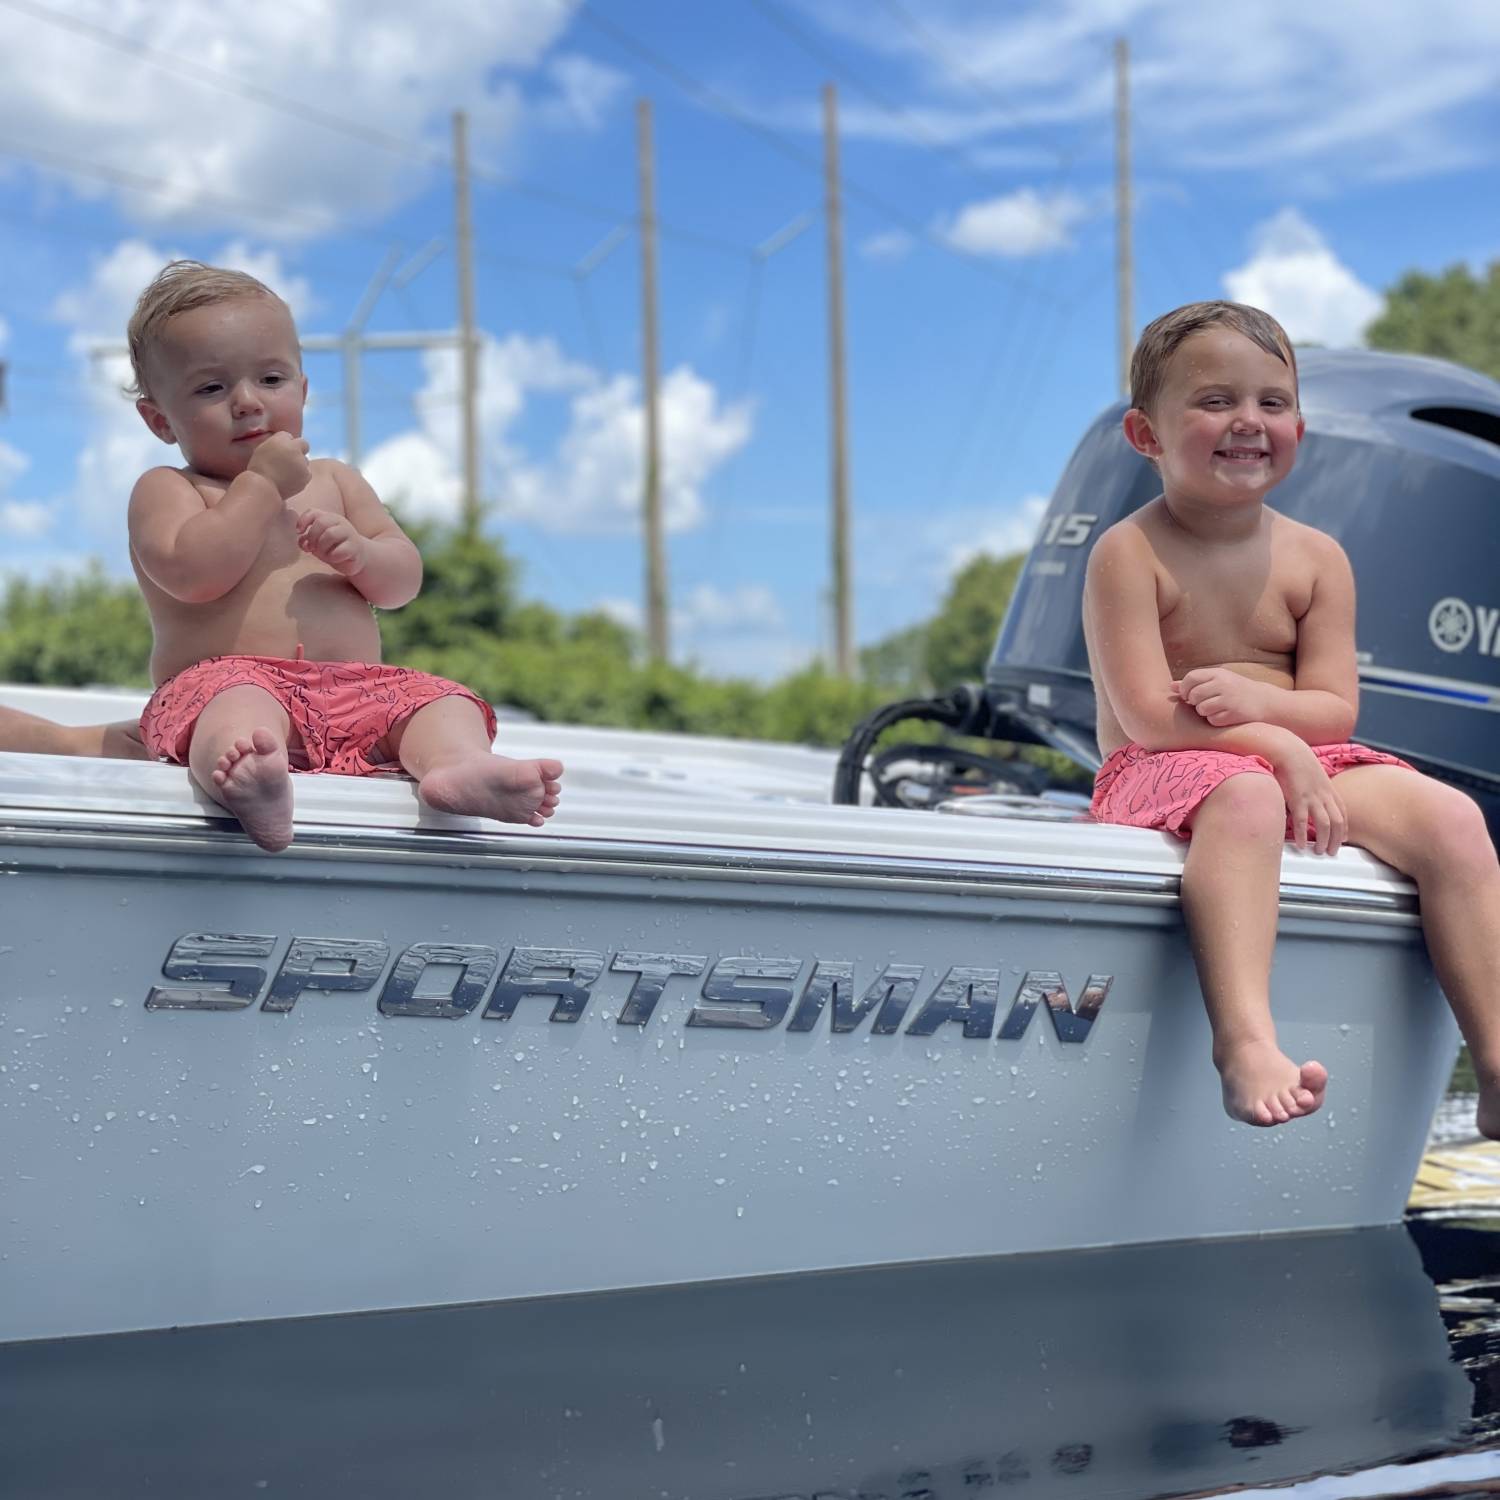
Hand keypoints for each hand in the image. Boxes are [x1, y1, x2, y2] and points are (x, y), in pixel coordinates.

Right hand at [246, 433, 310, 500]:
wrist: (263, 486)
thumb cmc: (258, 468)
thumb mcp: (263, 449)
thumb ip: (277, 443)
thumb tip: (287, 444)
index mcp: (281, 439)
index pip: (289, 436)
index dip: (288, 443)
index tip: (283, 450)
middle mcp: (295, 448)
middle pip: (303, 445)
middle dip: (298, 451)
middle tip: (287, 461)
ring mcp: (303, 462)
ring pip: (306, 460)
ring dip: (300, 464)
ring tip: (286, 473)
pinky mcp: (307, 475)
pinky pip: (307, 473)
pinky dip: (301, 476)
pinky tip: (290, 481)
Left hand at [297, 509, 369, 576]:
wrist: (356, 558)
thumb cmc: (333, 548)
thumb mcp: (317, 543)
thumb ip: (307, 540)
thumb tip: (303, 543)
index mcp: (329, 518)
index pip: (313, 512)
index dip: (303, 521)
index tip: (299, 532)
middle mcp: (340, 522)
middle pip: (321, 522)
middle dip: (312, 537)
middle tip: (311, 548)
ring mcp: (349, 534)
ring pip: (330, 534)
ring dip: (321, 547)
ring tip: (322, 554)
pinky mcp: (355, 547)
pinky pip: (339, 551)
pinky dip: (332, 557)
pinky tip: (333, 559)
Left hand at [1173, 667, 1272, 727]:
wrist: (1264, 702)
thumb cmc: (1234, 690)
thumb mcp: (1217, 681)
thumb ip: (1194, 683)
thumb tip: (1170, 686)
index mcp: (1218, 673)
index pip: (1191, 678)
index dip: (1185, 689)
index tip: (1188, 696)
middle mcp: (1223, 684)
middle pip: (1194, 696)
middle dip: (1195, 702)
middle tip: (1204, 703)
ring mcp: (1229, 699)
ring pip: (1201, 709)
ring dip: (1205, 712)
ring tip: (1216, 708)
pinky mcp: (1233, 714)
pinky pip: (1212, 720)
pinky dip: (1215, 720)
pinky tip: (1225, 715)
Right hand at [1268, 739, 1346, 855]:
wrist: (1288, 750)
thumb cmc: (1296, 760)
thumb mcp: (1312, 774)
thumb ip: (1314, 788)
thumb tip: (1310, 798)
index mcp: (1329, 789)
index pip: (1343, 812)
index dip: (1344, 827)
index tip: (1342, 838)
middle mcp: (1324, 795)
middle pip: (1337, 822)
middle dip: (1336, 839)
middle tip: (1332, 851)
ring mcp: (1312, 798)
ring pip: (1324, 824)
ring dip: (1323, 840)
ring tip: (1319, 851)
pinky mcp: (1298, 799)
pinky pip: (1302, 821)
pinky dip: (1303, 835)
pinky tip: (1301, 844)